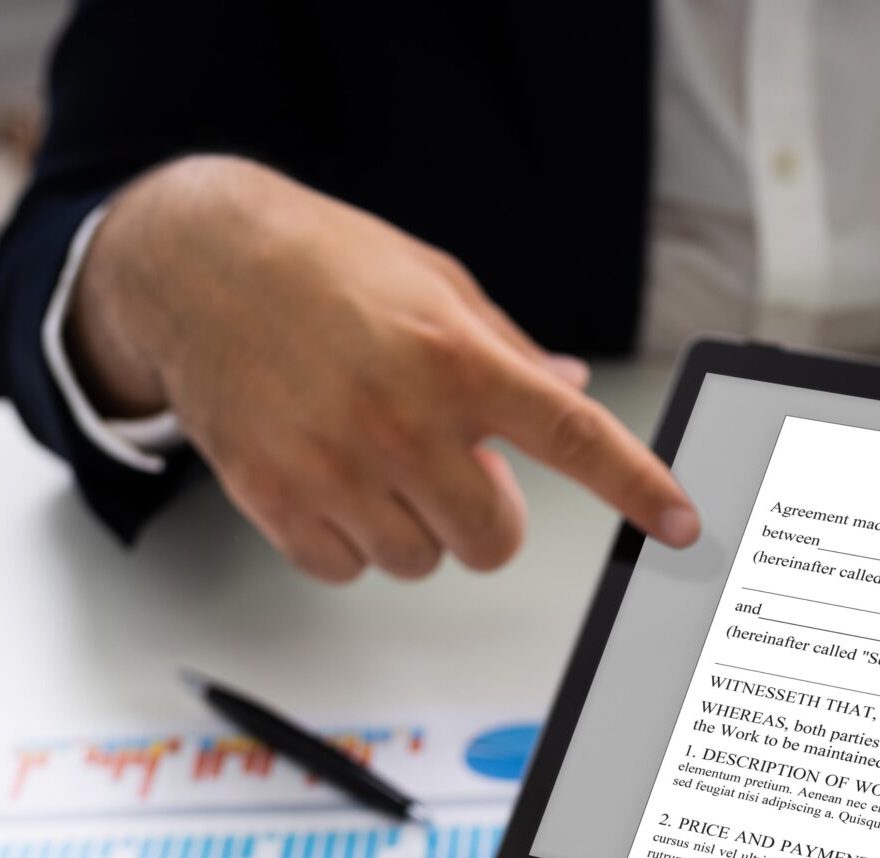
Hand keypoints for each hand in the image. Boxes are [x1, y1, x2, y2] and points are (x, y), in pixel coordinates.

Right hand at [73, 156, 699, 582]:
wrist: (198, 263)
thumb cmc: (321, 265)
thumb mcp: (435, 284)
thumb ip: (508, 352)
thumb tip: (574, 397)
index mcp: (456, 359)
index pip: (572, 440)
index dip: (637, 487)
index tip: (682, 523)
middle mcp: (401, 420)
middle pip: (490, 542)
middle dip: (482, 519)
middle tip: (449, 468)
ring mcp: (335, 467)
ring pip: (418, 561)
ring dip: (411, 527)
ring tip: (372, 458)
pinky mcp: (276, 500)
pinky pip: (347, 571)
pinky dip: (348, 543)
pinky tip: (329, 480)